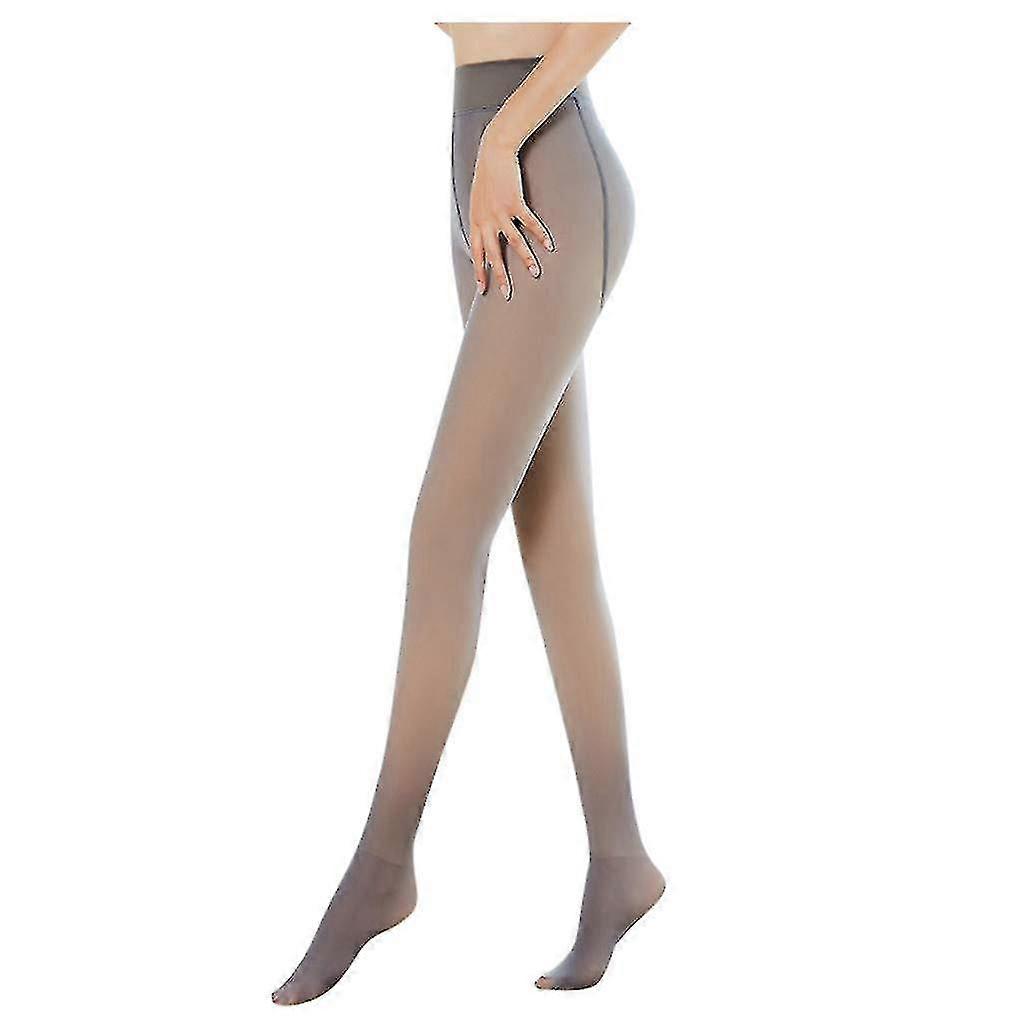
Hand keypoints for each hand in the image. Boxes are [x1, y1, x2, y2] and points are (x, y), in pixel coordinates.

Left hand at [469, 133, 555, 300]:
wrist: (492, 153)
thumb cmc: (487, 177)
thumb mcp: (478, 201)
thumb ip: (482, 220)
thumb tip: (486, 233)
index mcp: (476, 222)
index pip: (477, 253)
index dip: (479, 272)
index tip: (483, 290)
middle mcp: (486, 220)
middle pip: (494, 255)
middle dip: (501, 276)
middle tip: (507, 294)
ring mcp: (500, 212)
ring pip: (514, 242)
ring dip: (526, 259)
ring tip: (535, 273)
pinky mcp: (515, 202)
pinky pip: (529, 223)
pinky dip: (540, 235)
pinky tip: (549, 245)